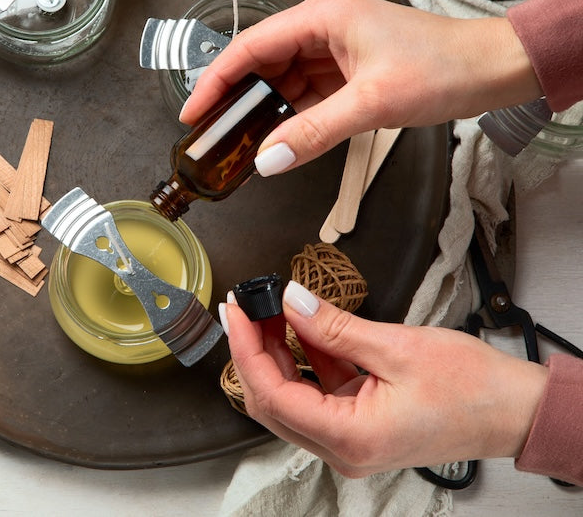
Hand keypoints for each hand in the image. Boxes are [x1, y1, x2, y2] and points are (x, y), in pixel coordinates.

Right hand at [180, 0, 541, 174]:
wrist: (492, 70)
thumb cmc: (443, 68)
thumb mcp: (372, 104)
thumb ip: (314, 132)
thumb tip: (267, 160)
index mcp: (322, 16)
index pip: (250, 47)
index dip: (215, 81)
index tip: (192, 113)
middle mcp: (322, 26)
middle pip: (259, 63)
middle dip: (233, 100)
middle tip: (208, 136)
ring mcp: (333, 48)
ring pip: (280, 81)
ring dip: (260, 111)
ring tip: (234, 143)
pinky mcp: (346, 70)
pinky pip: (304, 93)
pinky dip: (288, 116)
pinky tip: (274, 138)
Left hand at [220, 281, 548, 476]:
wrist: (515, 411)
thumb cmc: (473, 389)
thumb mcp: (396, 346)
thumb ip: (334, 327)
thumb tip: (292, 302)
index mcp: (349, 437)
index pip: (272, 394)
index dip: (245, 349)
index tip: (235, 312)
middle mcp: (343, 449)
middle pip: (273, 401)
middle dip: (255, 351)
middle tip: (248, 307)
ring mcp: (350, 442)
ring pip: (292, 398)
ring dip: (279, 354)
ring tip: (272, 311)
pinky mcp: (359, 428)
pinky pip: (317, 395)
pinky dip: (306, 361)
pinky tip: (303, 327)